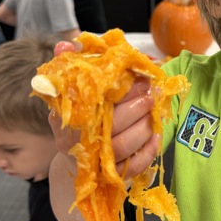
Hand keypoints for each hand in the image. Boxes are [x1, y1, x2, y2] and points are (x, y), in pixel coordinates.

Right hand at [49, 41, 159, 178]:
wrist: (80, 163)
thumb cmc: (82, 120)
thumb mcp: (74, 93)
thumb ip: (72, 66)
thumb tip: (64, 44)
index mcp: (68, 116)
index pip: (89, 102)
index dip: (116, 89)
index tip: (136, 77)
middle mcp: (78, 141)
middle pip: (109, 126)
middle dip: (136, 107)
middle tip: (152, 93)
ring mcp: (95, 161)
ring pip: (122, 147)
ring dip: (143, 128)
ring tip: (153, 113)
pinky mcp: (111, 176)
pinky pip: (132, 167)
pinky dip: (147, 152)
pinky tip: (156, 137)